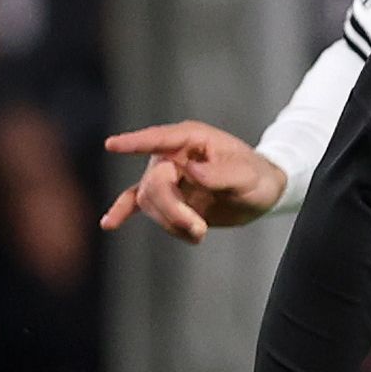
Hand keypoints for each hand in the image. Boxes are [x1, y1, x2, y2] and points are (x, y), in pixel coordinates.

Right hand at [100, 122, 287, 240]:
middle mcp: (173, 154)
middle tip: (199, 229)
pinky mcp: (167, 197)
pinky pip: (138, 203)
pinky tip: (109, 223)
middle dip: (172, 210)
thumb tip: (191, 172)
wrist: (261, 193)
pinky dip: (124, 212)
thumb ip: (220, 174)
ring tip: (200, 232)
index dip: (135, 142)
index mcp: (192, 139)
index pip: (159, 139)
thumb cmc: (256, 177)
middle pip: (154, 183)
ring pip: (150, 202)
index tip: (112, 145)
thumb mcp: (245, 176)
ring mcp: (167, 176)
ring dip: (171, 223)